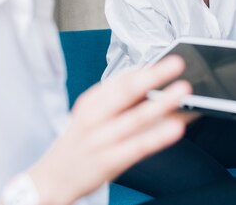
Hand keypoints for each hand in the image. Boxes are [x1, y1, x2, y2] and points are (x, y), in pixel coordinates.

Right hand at [28, 56, 191, 204]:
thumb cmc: (81, 141)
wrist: (53, 179)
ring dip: (161, 102)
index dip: (145, 68)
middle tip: (176, 63)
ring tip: (183, 91)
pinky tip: (176, 127)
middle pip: (126, 91)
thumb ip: (120, 98)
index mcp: (92, 102)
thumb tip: (152, 79)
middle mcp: (94, 118)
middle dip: (153, 75)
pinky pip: (138, 146)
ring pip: (135, 118)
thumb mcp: (92, 114)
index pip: (120, 79)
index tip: (167, 56)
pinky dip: (158, 135)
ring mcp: (101, 139)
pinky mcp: (109, 161)